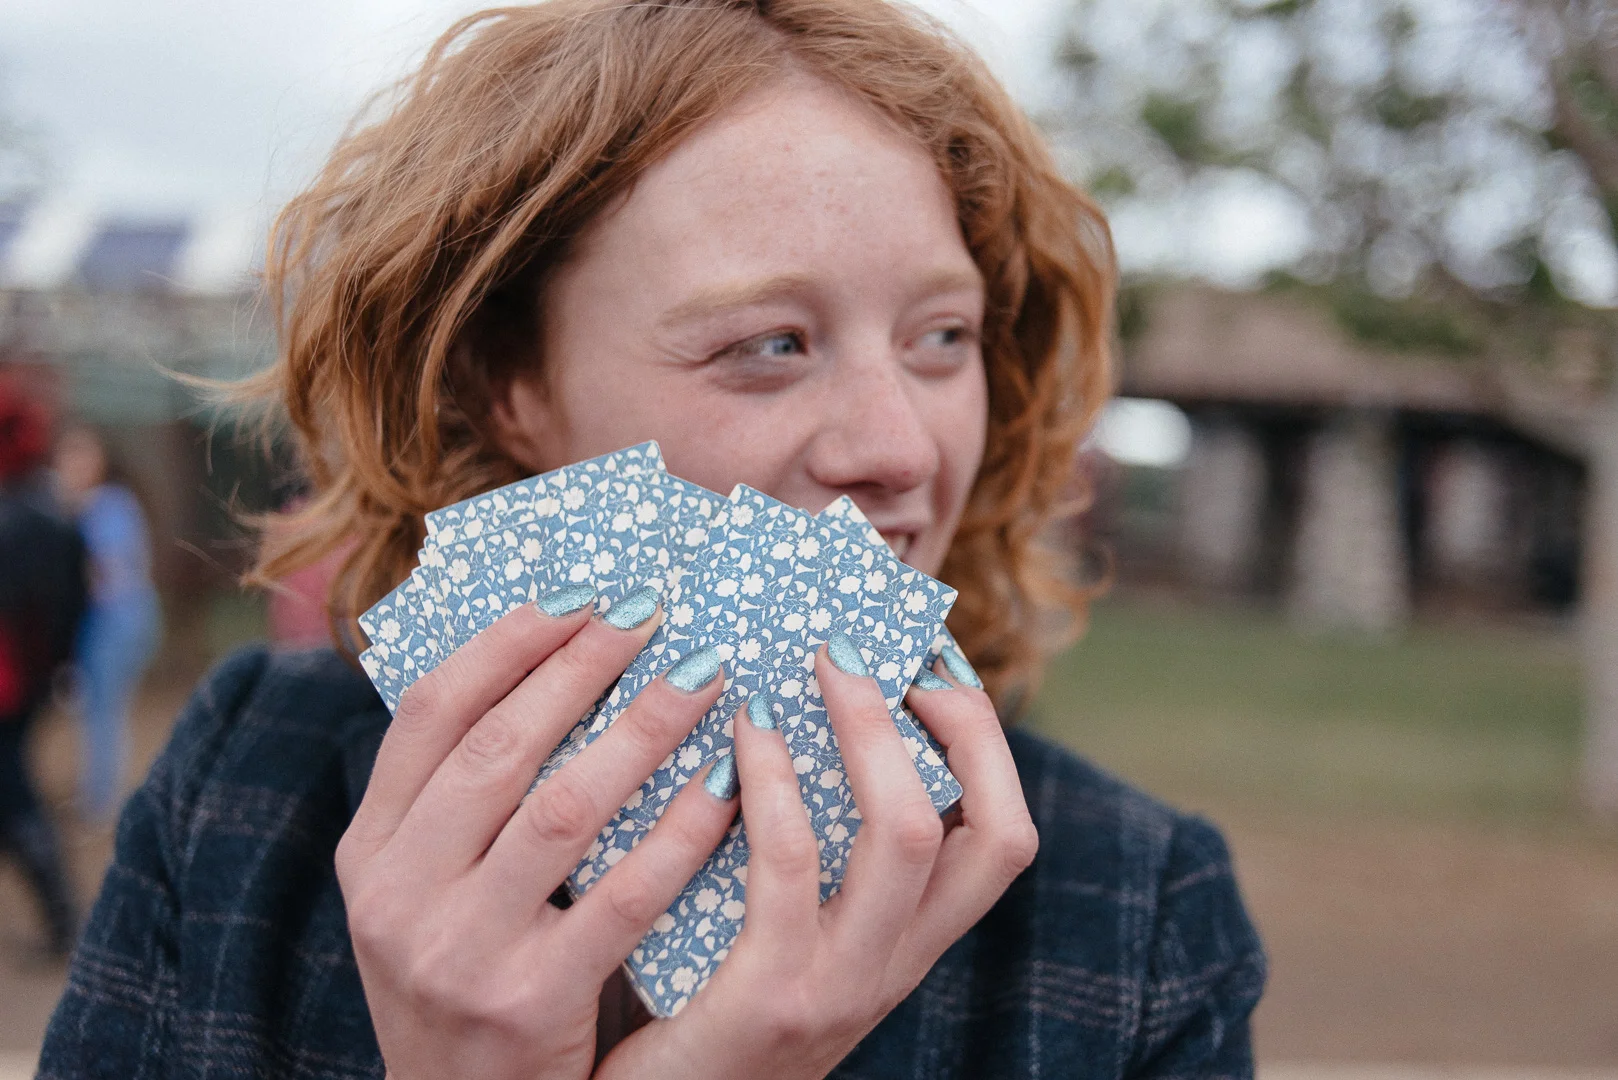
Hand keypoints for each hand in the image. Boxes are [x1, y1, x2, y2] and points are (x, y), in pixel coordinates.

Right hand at [335, 593, 740, 1079]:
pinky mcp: (529, 1001)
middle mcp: (396, 894)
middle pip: (499, 745)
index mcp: (370, 850)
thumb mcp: (424, 891)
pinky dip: (680, 831)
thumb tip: (554, 663)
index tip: (579, 593)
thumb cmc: (466, 975)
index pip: (433, 712)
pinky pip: (623, 896)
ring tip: (703, 674)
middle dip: (583, 664)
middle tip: (653, 611)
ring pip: (563, 807)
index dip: (508, 640)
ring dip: (642, 729)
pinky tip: (727, 782)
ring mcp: (458, 951)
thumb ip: (461, 800)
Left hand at [598, 639, 1037, 1079]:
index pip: (1005, 837)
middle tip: (877, 648)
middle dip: (954, 719)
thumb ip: (805, 851)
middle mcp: (897, 967)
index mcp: (908, 945)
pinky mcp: (768, 999)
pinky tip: (744, 735)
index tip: (933, 660)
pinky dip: (774, 782)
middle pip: (994, 830)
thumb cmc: (702, 1004)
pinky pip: (789, 866)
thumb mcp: (786, 934)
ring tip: (818, 664)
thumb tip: (788, 703)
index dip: (986, 741)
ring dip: (866, 730)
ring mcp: (842, 987)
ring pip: (903, 834)